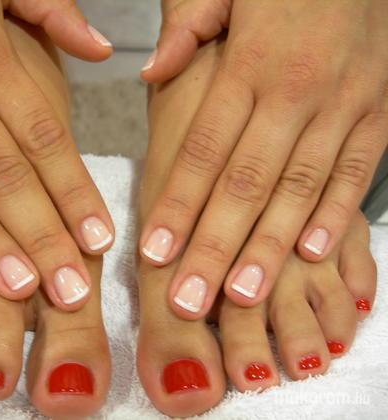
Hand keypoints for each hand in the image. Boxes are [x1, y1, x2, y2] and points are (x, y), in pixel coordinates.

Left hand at [140, 0, 387, 317]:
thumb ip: (187, 29)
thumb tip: (149, 71)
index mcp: (250, 65)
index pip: (204, 149)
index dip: (178, 204)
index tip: (156, 252)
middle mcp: (295, 92)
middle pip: (247, 184)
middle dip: (216, 246)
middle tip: (189, 300)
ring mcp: (343, 106)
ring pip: (299, 189)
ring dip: (270, 248)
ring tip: (241, 297)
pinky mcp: (378, 114)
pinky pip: (355, 173)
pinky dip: (333, 215)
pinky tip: (309, 256)